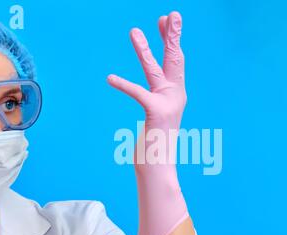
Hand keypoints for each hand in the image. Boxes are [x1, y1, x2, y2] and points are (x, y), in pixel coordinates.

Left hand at [107, 11, 185, 136]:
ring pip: (154, 70)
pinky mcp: (157, 112)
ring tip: (133, 31)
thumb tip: (152, 97)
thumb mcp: (157, 119)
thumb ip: (156, 104)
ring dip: (144, 50)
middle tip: (171, 14)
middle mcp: (176, 96)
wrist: (159, 167)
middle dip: (172, 36)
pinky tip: (110, 78)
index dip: (171, 40)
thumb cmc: (155, 144)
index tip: (166, 22)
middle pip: (174, 60)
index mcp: (176, 95)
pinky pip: (138, 93)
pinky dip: (124, 85)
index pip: (175, 62)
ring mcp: (169, 104)